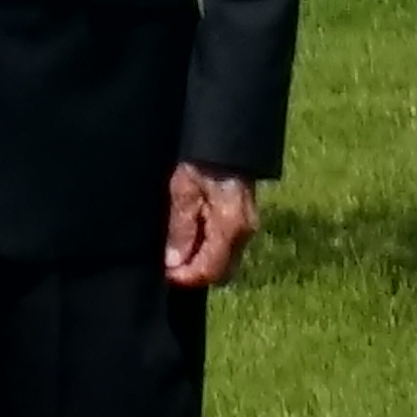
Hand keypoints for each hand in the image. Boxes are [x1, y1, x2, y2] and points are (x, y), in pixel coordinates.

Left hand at [163, 163, 258, 289]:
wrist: (227, 139)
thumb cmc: (202, 160)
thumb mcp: (183, 190)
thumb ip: (181, 228)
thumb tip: (175, 262)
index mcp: (230, 226)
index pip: (210, 269)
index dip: (187, 277)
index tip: (167, 273)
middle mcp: (246, 232)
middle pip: (222, 271)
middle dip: (196, 273)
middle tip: (172, 262)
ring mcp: (249, 227)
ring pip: (227, 262)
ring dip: (204, 261)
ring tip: (181, 248)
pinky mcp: (247, 220)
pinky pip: (230, 247)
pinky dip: (212, 250)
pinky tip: (195, 236)